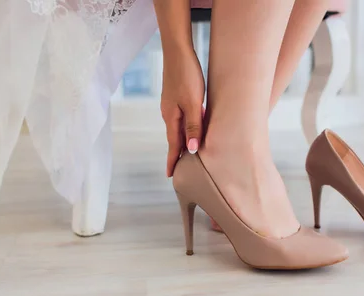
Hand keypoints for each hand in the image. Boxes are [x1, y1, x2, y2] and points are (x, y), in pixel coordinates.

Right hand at [160, 49, 204, 176]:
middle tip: (178, 170)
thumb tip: (191, 149)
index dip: (173, 161)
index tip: (171, 176)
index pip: (173, 145)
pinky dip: (186, 129)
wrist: (178, 50)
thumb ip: (194, 126)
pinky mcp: (177, 97)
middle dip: (176, 155)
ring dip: (182, 142)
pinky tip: (191, 129)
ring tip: (186, 155)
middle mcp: (169, 113)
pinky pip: (182, 118)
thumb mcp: (193, 103)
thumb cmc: (187, 75)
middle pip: (174, 138)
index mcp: (172, 117)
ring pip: (179, 128)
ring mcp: (172, 105)